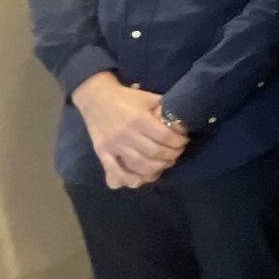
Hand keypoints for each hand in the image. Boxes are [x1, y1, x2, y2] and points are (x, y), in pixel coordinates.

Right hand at [72, 73, 184, 190]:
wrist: (95, 97)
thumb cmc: (125, 97)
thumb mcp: (147, 98)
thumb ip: (164, 109)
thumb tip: (181, 121)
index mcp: (139, 119)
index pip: (164, 137)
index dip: (178, 142)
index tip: (184, 141)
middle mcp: (126, 134)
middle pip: (154, 153)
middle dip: (171, 155)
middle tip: (177, 153)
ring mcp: (113, 145)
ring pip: (139, 165)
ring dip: (156, 168)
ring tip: (164, 163)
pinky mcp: (102, 152)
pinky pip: (115, 170)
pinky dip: (128, 179)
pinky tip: (140, 180)